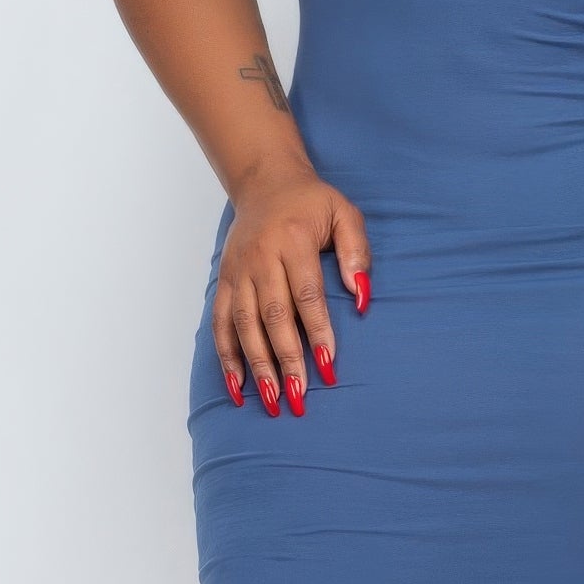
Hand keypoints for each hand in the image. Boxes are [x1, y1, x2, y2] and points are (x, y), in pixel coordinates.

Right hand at [212, 159, 371, 415]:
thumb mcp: (344, 213)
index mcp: (293, 241)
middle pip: (273, 317)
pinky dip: (227, 356)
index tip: (329, 367)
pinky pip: (221, 324)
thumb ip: (356, 252)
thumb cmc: (311, 203)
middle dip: (286, 360)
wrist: (265, 182)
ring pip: (244, 326)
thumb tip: (362, 297)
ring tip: (272, 401)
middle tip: (300, 397)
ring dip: (257, 366)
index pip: (306, 295)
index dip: (318, 332)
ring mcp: (239, 272)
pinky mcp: (224, 281)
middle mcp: (261, 259)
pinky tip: (238, 386)